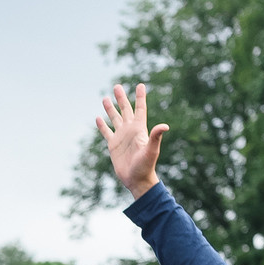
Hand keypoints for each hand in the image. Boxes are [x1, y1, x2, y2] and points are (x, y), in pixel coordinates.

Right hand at [97, 82, 167, 198]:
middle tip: (117, 86)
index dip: (140, 97)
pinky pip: (106, 132)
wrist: (137, 179)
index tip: (140, 85)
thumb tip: (165, 126)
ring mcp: (121, 137)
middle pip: (125, 110)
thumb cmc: (146, 166)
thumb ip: (155, 137)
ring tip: (105, 98)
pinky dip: (102, 125)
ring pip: (114, 119)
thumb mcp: (152, 150)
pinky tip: (98, 118)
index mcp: (139, 129)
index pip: (140, 109)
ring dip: (110, 109)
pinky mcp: (113, 145)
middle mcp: (130, 130)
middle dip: (121, 98)